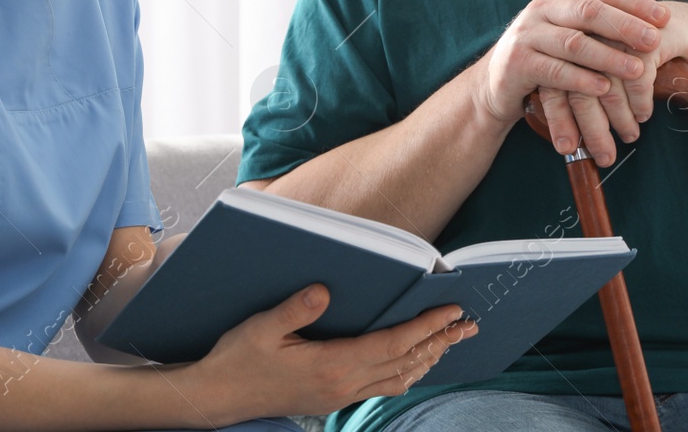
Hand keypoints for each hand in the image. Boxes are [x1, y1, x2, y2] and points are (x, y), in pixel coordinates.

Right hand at [186, 285, 475, 421]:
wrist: (218, 397)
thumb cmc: (237, 359)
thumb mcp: (261, 328)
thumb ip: (294, 309)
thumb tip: (324, 289)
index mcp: (330, 365)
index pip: (391, 345)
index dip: (424, 327)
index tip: (450, 311)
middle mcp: (343, 385)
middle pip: (405, 363)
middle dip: (439, 342)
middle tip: (469, 326)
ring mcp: (340, 396)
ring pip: (398, 379)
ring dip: (428, 359)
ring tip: (452, 342)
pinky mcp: (334, 399)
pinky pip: (382, 387)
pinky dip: (407, 373)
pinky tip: (414, 363)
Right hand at [473, 0, 670, 165]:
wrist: (498, 81)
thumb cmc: (549, 55)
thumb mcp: (573, 31)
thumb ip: (602, 23)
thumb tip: (656, 22)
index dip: (636, 2)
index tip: (665, 19)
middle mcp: (543, 7)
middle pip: (590, 11)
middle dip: (626, 26)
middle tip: (655, 41)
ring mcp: (528, 33)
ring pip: (574, 41)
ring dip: (609, 56)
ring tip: (637, 70)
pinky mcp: (518, 62)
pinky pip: (554, 70)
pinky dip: (581, 78)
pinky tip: (603, 87)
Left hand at [549, 2, 687, 157]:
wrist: (674, 25)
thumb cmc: (629, 57)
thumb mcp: (602, 71)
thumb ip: (579, 93)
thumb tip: (566, 144)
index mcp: (565, 42)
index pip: (553, 85)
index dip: (559, 119)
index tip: (566, 149)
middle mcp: (585, 35)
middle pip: (579, 90)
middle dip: (593, 129)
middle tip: (605, 157)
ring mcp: (613, 33)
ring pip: (608, 87)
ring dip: (620, 119)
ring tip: (629, 136)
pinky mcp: (643, 35)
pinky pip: (637, 80)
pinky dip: (640, 103)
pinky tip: (643, 115)